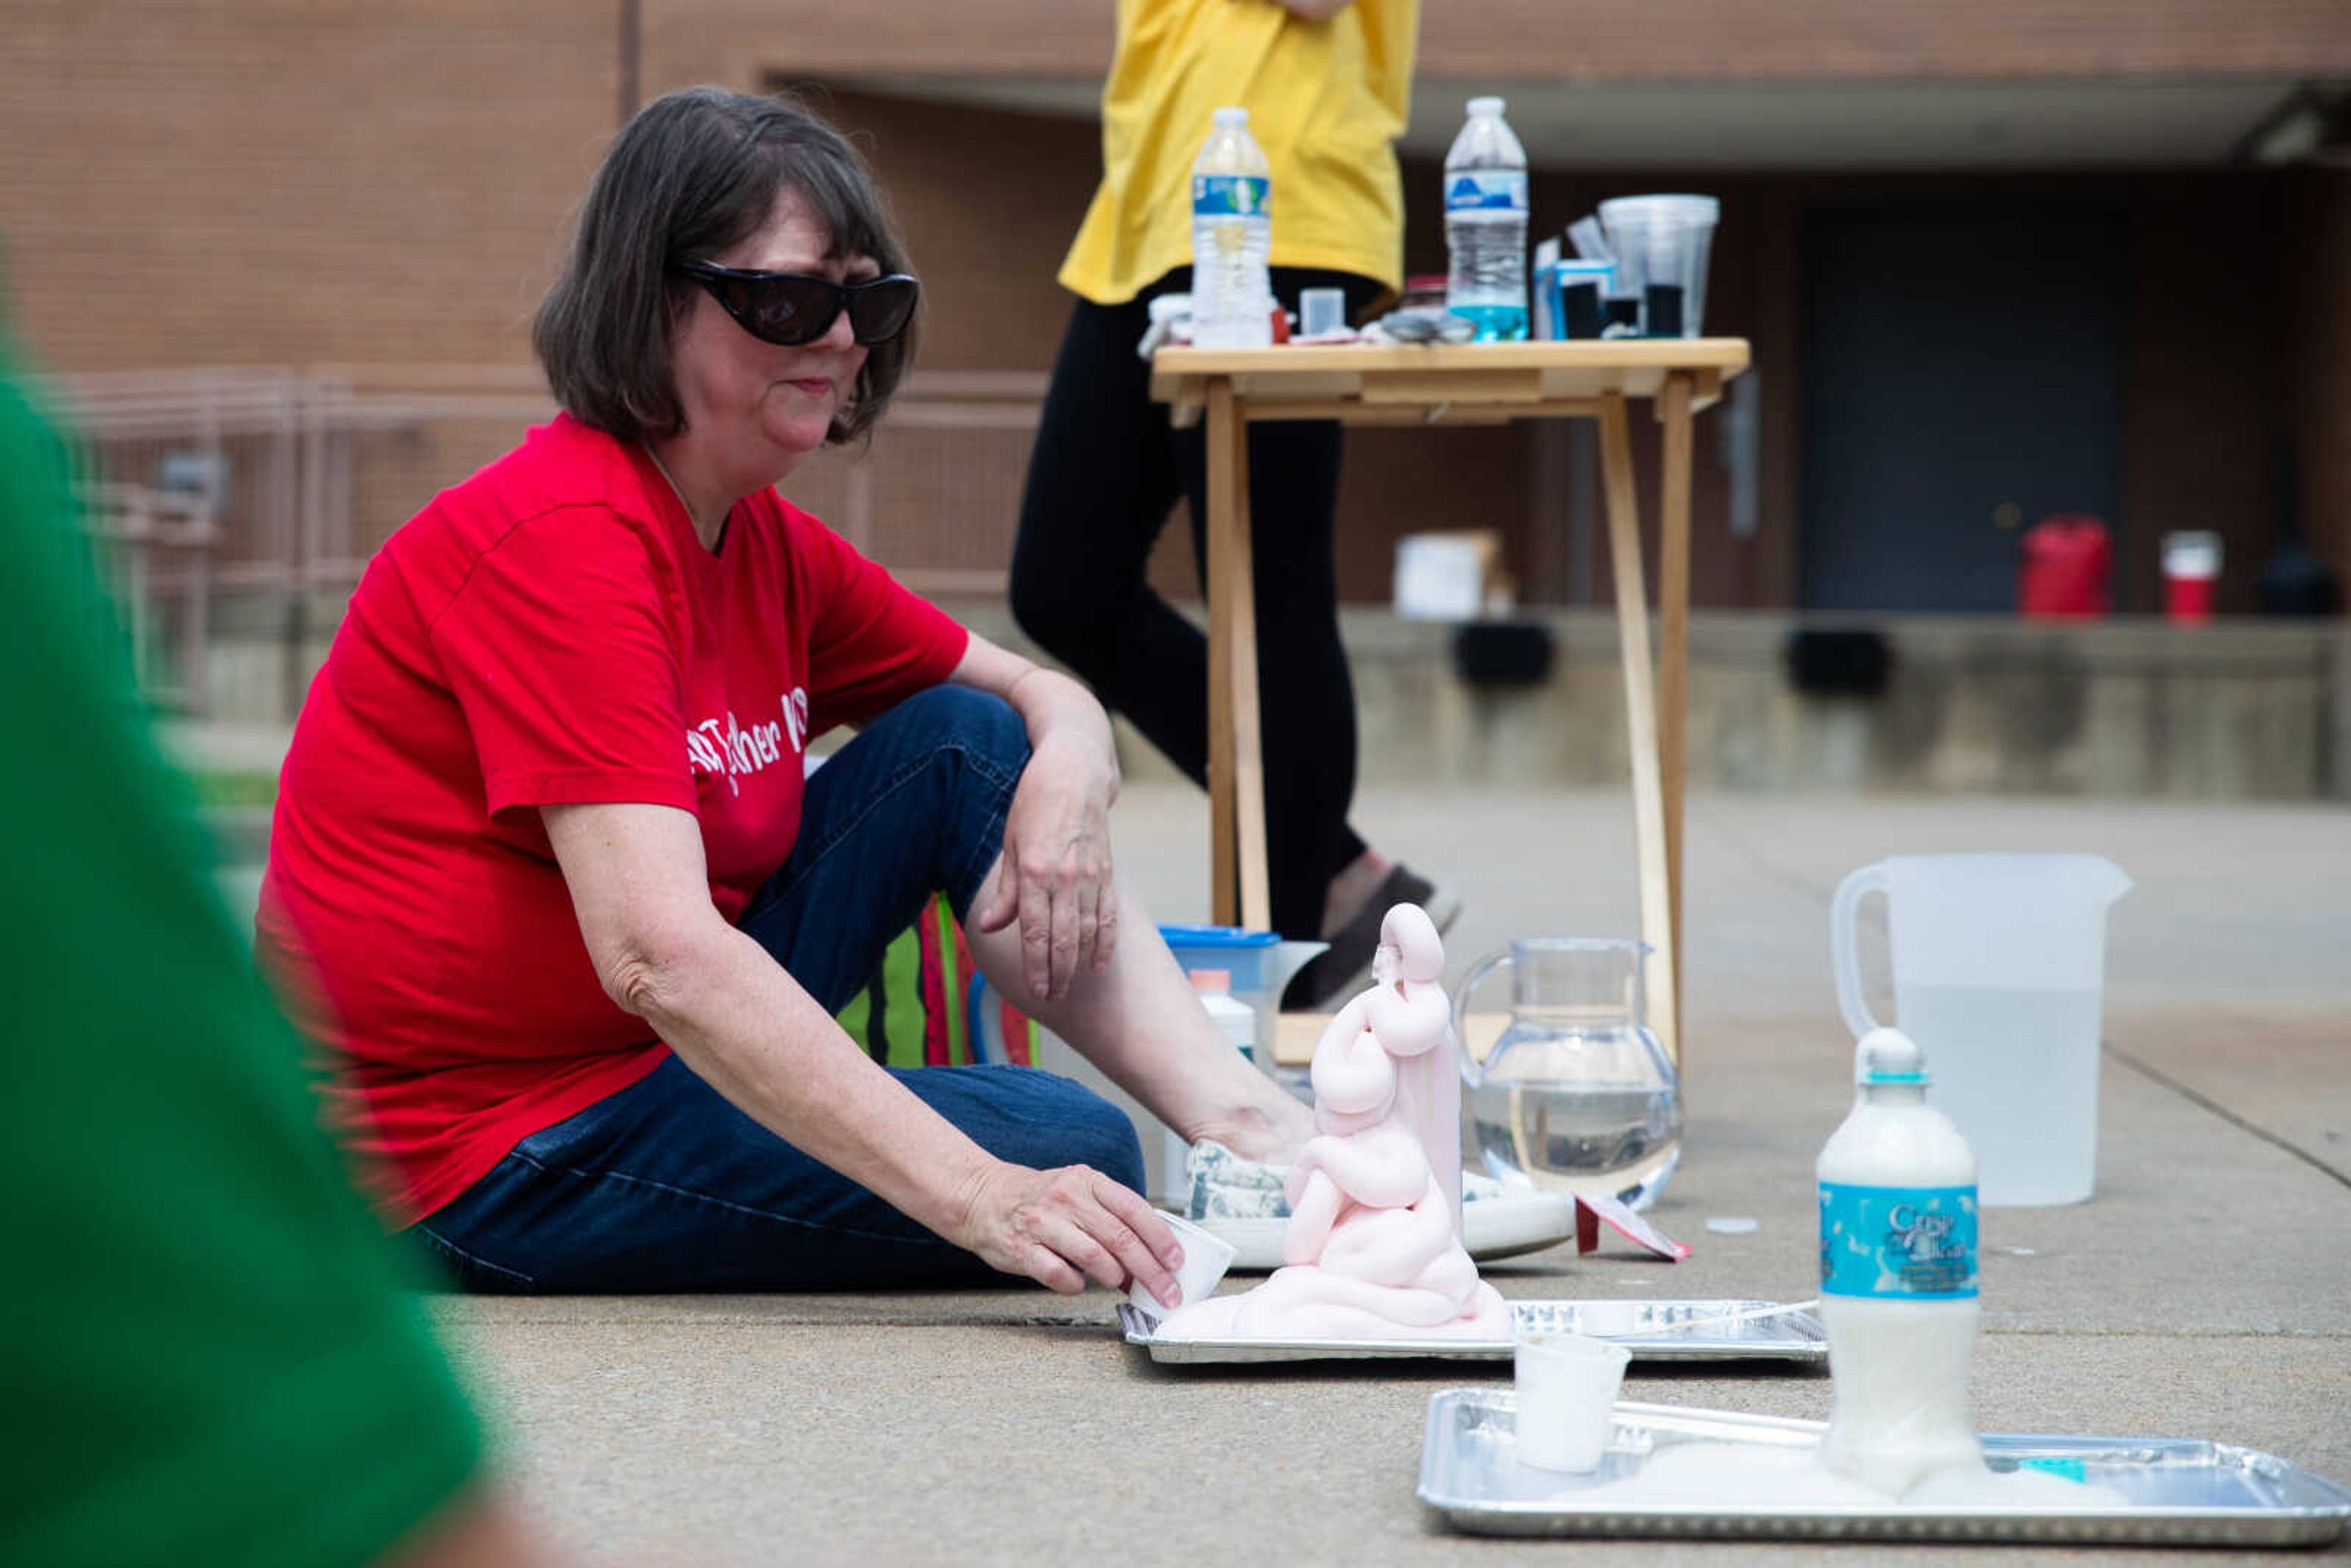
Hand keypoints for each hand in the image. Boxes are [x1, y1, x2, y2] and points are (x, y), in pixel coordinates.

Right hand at [951, 1161, 1182, 1302]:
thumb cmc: (1040, 1199)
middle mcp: (1067, 1198)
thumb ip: (1111, 1219)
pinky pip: (1059, 1274)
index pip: (1134, 1209)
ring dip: (1115, 1276)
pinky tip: (1079, 1284)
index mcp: (1087, 1180)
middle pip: (1121, 1239)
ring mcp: (1043, 1223)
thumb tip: (1150, 1258)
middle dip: (1150, 1271)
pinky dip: (1076, 1285)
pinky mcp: (1022, 1249)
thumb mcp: (1078, 1192)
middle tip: (1167, 1293)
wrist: (982, 1197)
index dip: (1160, 1238)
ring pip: (1093, 1256)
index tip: (1177, 1262)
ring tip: (1120, 1284)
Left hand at [974, 730, 1117, 1000]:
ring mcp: (1089, 876)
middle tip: (1050, 998)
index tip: (1034, 990)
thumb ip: (1004, 891)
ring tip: (1070, 987)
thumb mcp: (1009, 842)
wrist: (1075, 772)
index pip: (1035, 931)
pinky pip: (1109, 915)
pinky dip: (1106, 942)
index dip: (1035, 965)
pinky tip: (1101, 963)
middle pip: (1063, 939)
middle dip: (1056, 974)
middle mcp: (1064, 877)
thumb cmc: (1034, 803)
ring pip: (1087, 931)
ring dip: (1079, 964)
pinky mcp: (1106, 872)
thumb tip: (990, 927)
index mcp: (1033, 871)